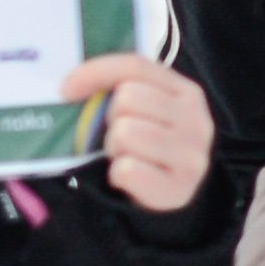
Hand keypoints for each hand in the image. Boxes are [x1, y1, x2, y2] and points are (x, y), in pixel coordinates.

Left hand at [59, 55, 215, 211]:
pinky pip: (126, 169)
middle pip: (128, 98)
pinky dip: (119, 175)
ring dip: (115, 148)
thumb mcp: (148, 113)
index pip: (136, 66)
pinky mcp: (180, 187)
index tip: (67, 89)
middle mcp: (196, 120)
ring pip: (125, 132)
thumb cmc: (150, 150)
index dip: (97, 72)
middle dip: (112, 119)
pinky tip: (130, 178)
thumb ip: (124, 90)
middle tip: (120, 137)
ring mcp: (192, 155)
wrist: (175, 199)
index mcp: (188, 93)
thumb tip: (71, 86)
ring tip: (127, 156)